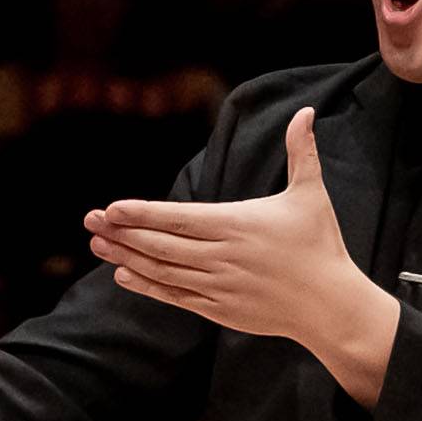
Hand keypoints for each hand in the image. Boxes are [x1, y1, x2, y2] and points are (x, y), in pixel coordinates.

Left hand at [87, 107, 398, 404]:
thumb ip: (301, 152)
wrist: (330, 307)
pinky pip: (175, 296)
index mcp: (238, 225)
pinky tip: (124, 273)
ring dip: (127, 257)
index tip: (111, 207)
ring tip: (98, 244)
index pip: (179, 218)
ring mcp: (219, 286)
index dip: (142, 214)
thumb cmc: (321, 246)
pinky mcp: (219, 309)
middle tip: (90, 220)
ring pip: (163, 270)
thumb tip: (307, 111)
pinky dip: (148, 285)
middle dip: (123, 232)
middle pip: (162, 244)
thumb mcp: (312, 195)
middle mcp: (223, 257)